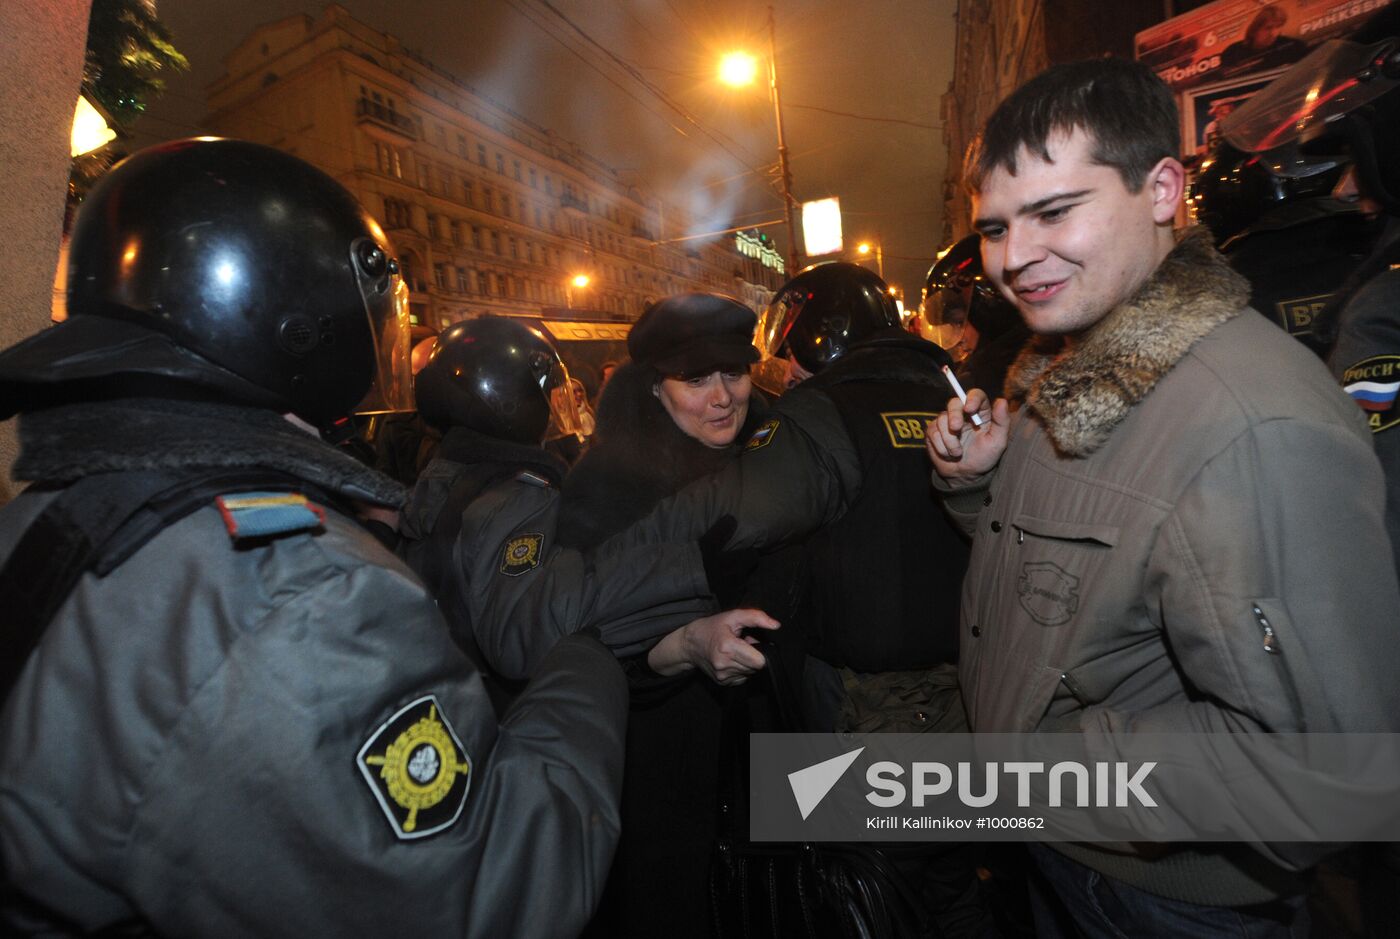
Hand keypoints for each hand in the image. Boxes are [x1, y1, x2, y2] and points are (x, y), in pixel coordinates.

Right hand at [646, 608, 779, 684]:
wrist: (689, 644)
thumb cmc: (711, 628)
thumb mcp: (733, 616)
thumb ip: (756, 617)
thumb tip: (775, 625)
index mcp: (728, 646)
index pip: (759, 661)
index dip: (759, 651)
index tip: (750, 642)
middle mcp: (724, 664)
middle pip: (755, 667)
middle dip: (752, 656)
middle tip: (741, 645)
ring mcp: (722, 675)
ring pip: (749, 673)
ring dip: (746, 662)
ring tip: (734, 651)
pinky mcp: (722, 682)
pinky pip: (742, 678)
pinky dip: (739, 669)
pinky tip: (730, 660)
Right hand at [925, 389, 1010, 480]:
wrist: (965, 475)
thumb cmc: (984, 457)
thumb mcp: (997, 441)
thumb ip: (1001, 421)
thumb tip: (1001, 401)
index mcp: (981, 412)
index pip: (976, 395)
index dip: (972, 398)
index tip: (969, 409)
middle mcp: (963, 413)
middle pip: (954, 403)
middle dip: (954, 415)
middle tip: (956, 428)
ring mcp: (947, 421)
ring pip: (941, 419)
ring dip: (949, 441)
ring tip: (957, 453)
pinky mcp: (934, 430)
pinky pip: (933, 432)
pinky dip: (941, 446)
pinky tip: (948, 454)